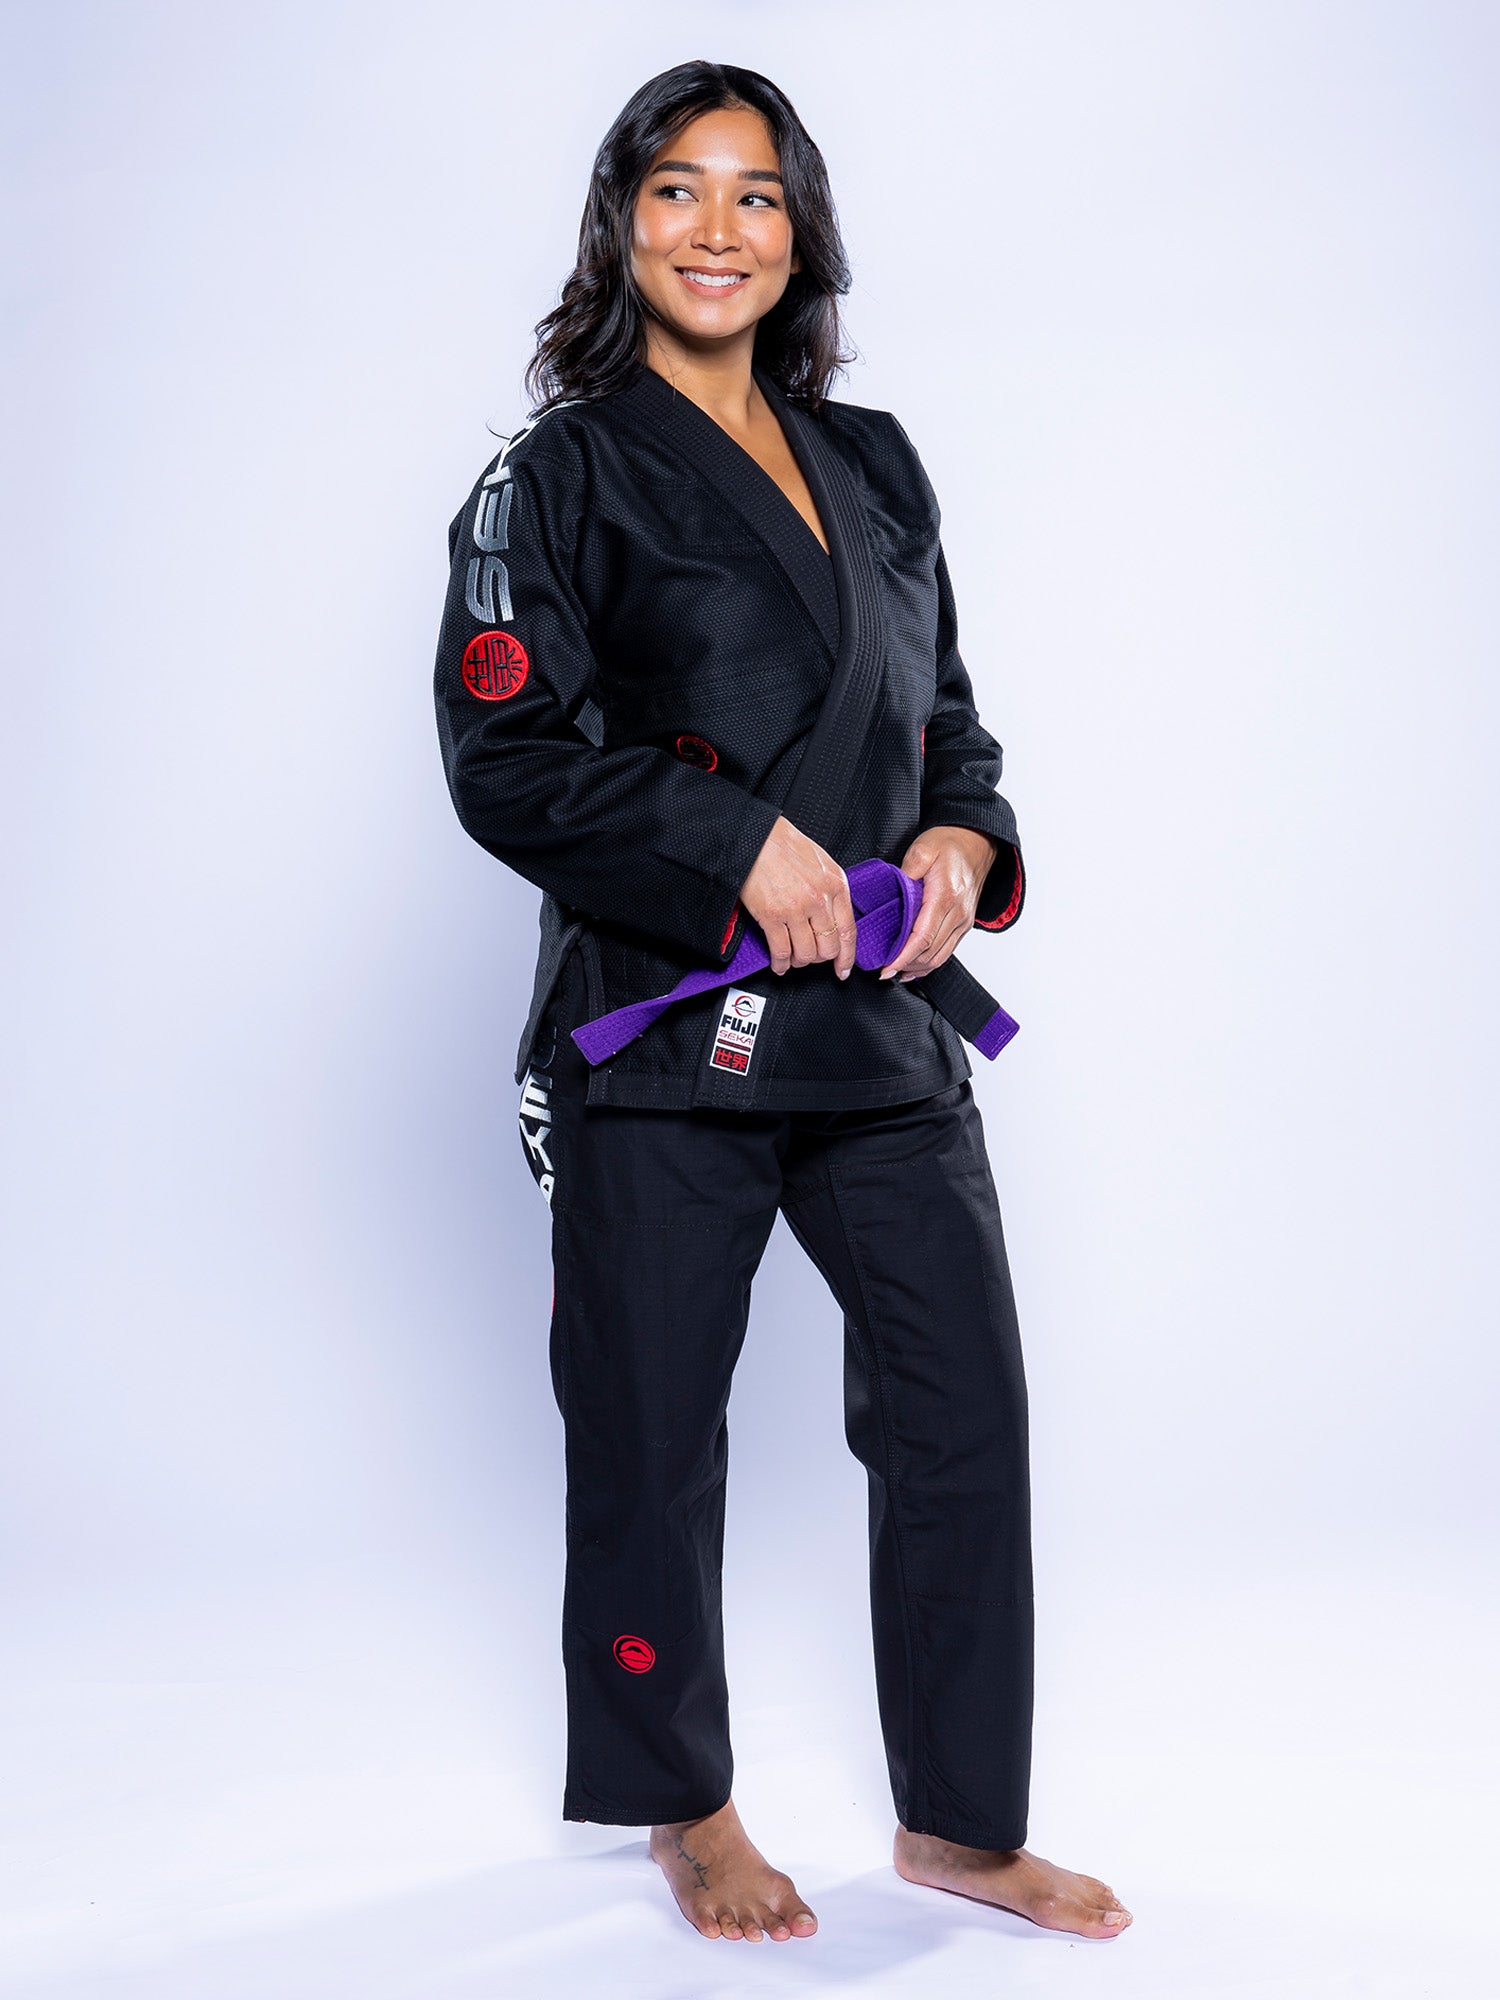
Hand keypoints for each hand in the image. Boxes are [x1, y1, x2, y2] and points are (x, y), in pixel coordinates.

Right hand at [739, 816, 858, 977]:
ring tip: (792, 958)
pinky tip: (778, 964)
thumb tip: (833, 916)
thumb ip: (831, 890)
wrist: (756, 837)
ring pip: (806, 954)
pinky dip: (780, 964)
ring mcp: (795, 910)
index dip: (846, 956)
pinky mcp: (771, 916)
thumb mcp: (821, 862)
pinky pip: (781, 951)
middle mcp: (819, 900)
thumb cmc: (784, 844)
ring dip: (799, 961)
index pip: (848, 931)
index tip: (843, 969)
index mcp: (835, 885)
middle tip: (811, 957)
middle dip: (820, 959)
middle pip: (828, 948)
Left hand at [879, 826, 1000, 981]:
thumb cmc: (950, 844)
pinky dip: (930, 963)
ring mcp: (963, 921)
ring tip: (896, 972)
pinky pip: (947, 951)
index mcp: (945, 897)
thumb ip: (906, 873)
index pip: (922, 937)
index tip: (886, 966)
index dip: (902, 956)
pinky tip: (915, 967)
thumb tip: (893, 897)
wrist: (977, 842)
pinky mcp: (964, 924)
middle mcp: (957, 913)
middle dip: (906, 966)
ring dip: (918, 968)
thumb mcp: (922, 849)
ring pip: (940, 956)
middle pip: (930, 952)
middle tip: (884, 971)